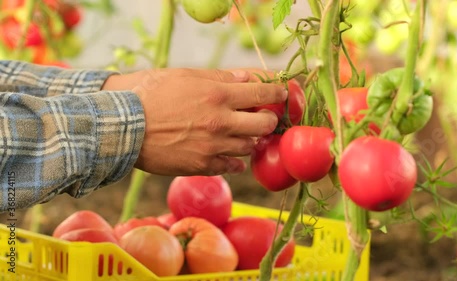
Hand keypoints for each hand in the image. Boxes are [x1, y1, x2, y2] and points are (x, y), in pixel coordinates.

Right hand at [102, 68, 286, 175]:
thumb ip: (221, 78)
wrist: (122, 125)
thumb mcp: (185, 76)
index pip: (263, 94)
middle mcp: (221, 122)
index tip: (284, 93)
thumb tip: (247, 78)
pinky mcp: (202, 166)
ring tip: (238, 134)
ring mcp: (213, 147)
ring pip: (249, 147)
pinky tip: (228, 154)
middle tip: (264, 117)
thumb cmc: (150, 93)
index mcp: (219, 95)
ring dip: (249, 139)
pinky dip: (234, 161)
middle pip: (266, 124)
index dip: (278, 92)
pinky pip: (232, 167)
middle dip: (270, 120)